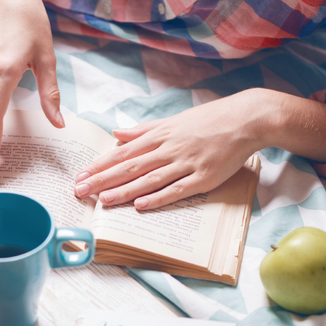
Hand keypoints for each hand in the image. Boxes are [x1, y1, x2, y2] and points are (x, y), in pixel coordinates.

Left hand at [74, 95, 262, 209]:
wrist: (245, 119)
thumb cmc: (208, 120)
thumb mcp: (172, 121)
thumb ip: (143, 130)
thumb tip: (116, 134)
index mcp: (159, 135)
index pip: (122, 153)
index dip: (99, 165)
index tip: (80, 175)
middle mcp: (168, 149)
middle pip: (129, 167)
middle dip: (102, 180)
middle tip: (80, 191)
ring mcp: (186, 163)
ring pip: (149, 180)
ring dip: (123, 191)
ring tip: (102, 201)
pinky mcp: (204, 177)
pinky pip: (177, 190)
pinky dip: (158, 198)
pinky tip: (140, 205)